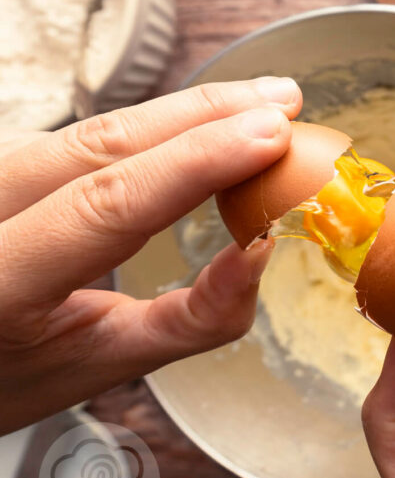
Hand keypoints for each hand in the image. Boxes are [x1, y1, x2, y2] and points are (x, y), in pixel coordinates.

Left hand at [0, 78, 302, 433]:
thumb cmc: (17, 372)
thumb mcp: (104, 361)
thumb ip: (193, 317)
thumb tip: (263, 250)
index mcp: (0, 281)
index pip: (106, 204)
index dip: (195, 161)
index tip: (272, 136)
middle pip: (101, 143)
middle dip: (204, 114)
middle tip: (284, 105)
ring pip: (94, 127)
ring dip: (186, 111)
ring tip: (262, 108)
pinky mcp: (3, 158)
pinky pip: (85, 131)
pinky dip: (155, 123)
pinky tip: (205, 121)